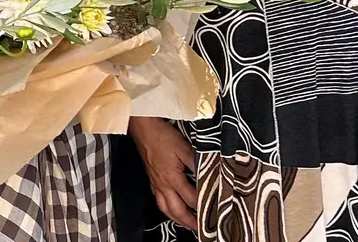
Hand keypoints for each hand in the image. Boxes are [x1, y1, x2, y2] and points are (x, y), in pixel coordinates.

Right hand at [130, 115, 197, 230]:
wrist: (144, 128)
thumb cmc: (163, 136)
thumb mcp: (184, 148)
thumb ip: (197, 163)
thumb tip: (208, 174)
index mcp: (173, 178)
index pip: (191, 199)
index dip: (203, 206)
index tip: (213, 211)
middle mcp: (163, 185)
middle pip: (176, 210)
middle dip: (189, 222)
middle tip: (200, 229)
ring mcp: (155, 183)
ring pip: (165, 208)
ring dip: (176, 218)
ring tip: (185, 224)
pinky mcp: (151, 179)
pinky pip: (158, 200)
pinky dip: (166, 208)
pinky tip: (170, 207)